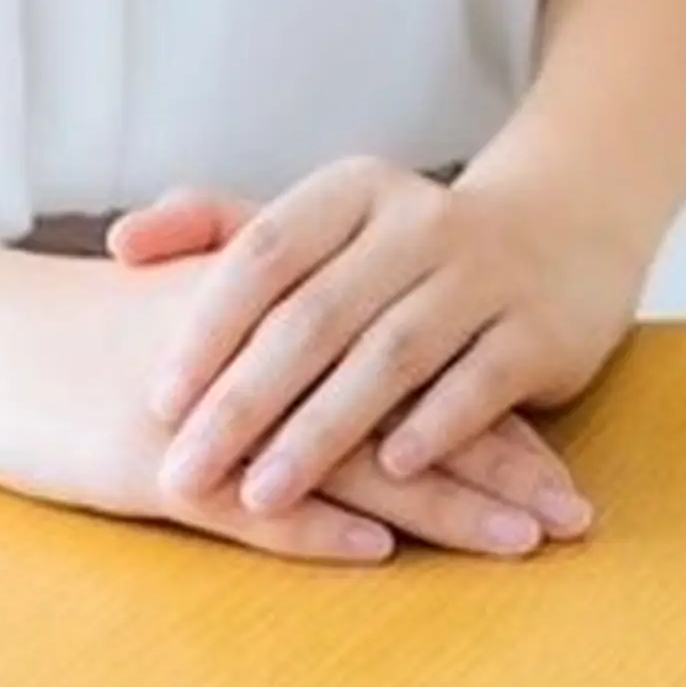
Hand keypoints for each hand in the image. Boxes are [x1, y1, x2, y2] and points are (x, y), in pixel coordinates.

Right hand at [0, 239, 577, 565]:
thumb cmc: (73, 341)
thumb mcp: (189, 332)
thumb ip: (273, 359)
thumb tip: (347, 399)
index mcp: (281, 332)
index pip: (408, 377)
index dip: (487, 421)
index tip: (563, 463)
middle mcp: (264, 367)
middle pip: (404, 419)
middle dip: (499, 469)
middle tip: (579, 515)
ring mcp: (211, 419)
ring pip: (348, 461)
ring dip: (441, 505)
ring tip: (522, 542)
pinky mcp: (148, 466)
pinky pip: (245, 502)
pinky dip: (311, 526)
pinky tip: (377, 550)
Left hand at [118, 165, 623, 533]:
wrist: (567, 229)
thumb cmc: (409, 246)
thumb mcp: (325, 220)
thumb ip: (218, 228)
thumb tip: (118, 243)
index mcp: (354, 192)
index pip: (264, 254)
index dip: (208, 328)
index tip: (159, 400)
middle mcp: (420, 223)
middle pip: (317, 316)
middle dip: (246, 402)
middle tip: (188, 471)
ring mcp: (486, 276)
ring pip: (390, 357)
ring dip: (322, 432)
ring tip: (263, 494)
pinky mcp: (541, 330)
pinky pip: (479, 383)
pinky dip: (433, 427)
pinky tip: (389, 474)